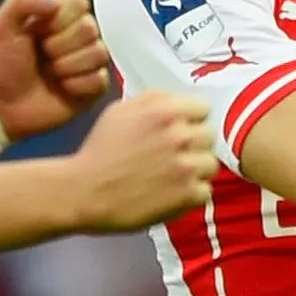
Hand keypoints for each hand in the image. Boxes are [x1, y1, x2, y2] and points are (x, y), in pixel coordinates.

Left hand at [0, 0, 111, 139]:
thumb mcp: (1, 25)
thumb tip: (55, 1)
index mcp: (58, 13)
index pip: (78, 3)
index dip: (58, 20)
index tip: (37, 32)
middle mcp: (77, 34)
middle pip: (90, 29)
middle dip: (60, 46)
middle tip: (42, 56)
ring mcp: (87, 61)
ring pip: (99, 53)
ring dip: (67, 67)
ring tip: (49, 73)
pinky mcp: (93, 86)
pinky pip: (100, 80)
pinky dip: (77, 86)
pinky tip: (61, 88)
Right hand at [69, 91, 217, 230]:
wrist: (85, 191)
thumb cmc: (99, 150)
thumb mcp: (120, 110)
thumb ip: (153, 100)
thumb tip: (176, 100)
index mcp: (166, 111)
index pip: (202, 109)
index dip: (189, 121)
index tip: (178, 132)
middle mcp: (181, 135)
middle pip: (209, 137)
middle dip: (193, 145)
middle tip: (173, 156)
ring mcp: (186, 166)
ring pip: (210, 164)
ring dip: (195, 171)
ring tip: (173, 177)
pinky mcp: (187, 195)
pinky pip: (205, 192)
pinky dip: (191, 195)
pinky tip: (172, 194)